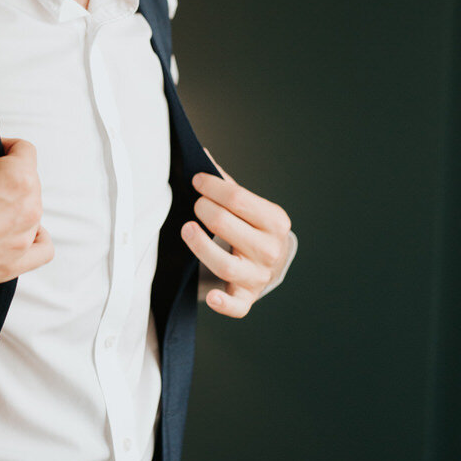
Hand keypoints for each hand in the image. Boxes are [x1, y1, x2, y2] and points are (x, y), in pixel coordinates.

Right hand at [0, 101, 53, 288]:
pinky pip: (42, 248)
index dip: (3, 148)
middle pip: (30, 180)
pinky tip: (16, 231)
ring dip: (16, 205)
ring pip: (33, 211)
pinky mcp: (13, 264)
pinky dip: (34, 237)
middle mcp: (28, 210)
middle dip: (8, 176)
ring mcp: (22, 240)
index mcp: (17, 179)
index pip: (24, 150)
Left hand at [181, 150, 291, 318]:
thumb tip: (200, 154)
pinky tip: (212, 296)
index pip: (237, 198)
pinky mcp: (246, 298)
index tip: (195, 181)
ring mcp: (258, 276)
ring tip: (186, 229)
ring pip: (224, 264)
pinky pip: (236, 306)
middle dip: (204, 209)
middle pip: (226, 225)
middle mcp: (270, 249)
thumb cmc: (252, 227)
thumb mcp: (249, 205)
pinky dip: (224, 303)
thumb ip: (225, 183)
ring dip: (200, 246)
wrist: (270, 263)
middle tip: (195, 205)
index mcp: (275, 220)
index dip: (211, 186)